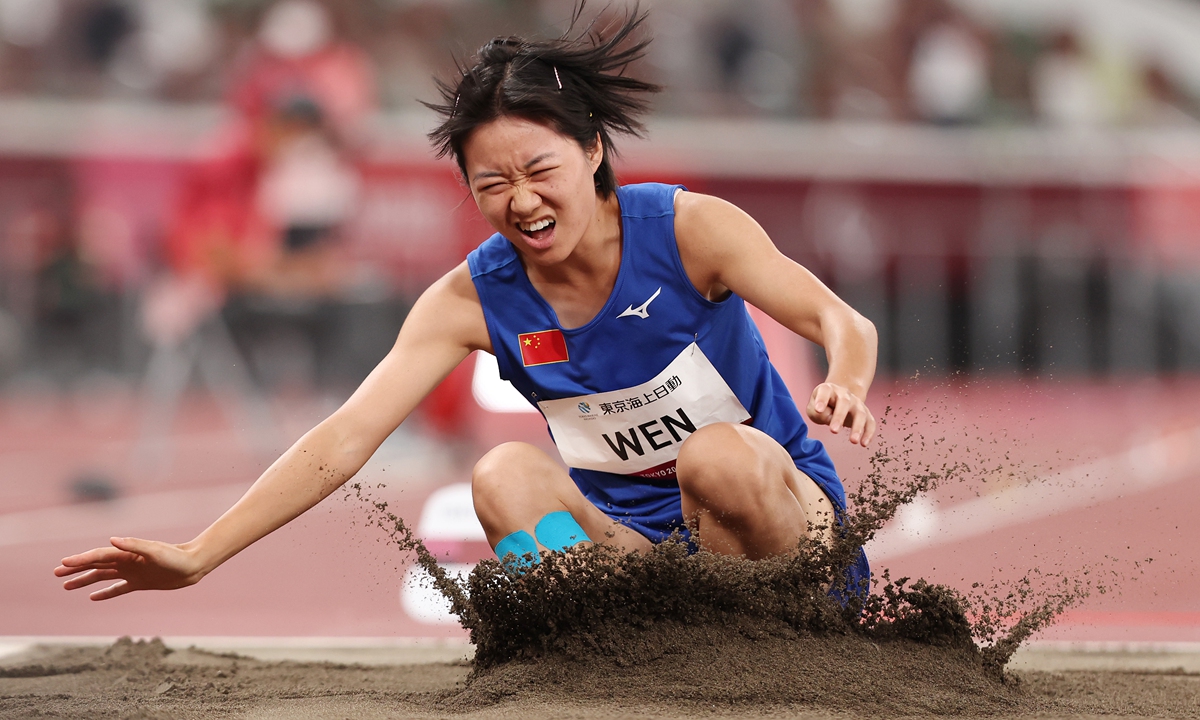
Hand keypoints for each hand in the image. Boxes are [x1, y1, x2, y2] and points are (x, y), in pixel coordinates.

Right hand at [54, 537, 205, 600]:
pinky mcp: (140, 583)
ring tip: (67, 586)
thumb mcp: (155, 551)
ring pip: (102, 576)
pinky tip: (92, 597)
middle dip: (76, 568)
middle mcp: (127, 561)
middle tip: (56, 573)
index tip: (63, 564)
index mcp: (127, 553)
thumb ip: (134, 545)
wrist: (193, 565)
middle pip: (96, 565)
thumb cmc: (176, 556)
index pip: (98, 556)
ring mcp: (132, 572)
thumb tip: (112, 539)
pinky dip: (105, 592)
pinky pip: (117, 588)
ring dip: (85, 580)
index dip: (80, 560)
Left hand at [806, 383, 875, 446]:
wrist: (837, 400)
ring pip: (860, 413)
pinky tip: (864, 444)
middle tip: (833, 431)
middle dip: (839, 417)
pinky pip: (870, 422)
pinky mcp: (865, 413)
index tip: (818, 410)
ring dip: (857, 427)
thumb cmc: (823, 405)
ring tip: (853, 441)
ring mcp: (856, 403)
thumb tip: (828, 419)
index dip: (821, 400)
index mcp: (828, 389)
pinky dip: (868, 433)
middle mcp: (844, 394)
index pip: (825, 391)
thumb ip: (816, 413)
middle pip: (844, 402)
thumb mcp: (813, 408)